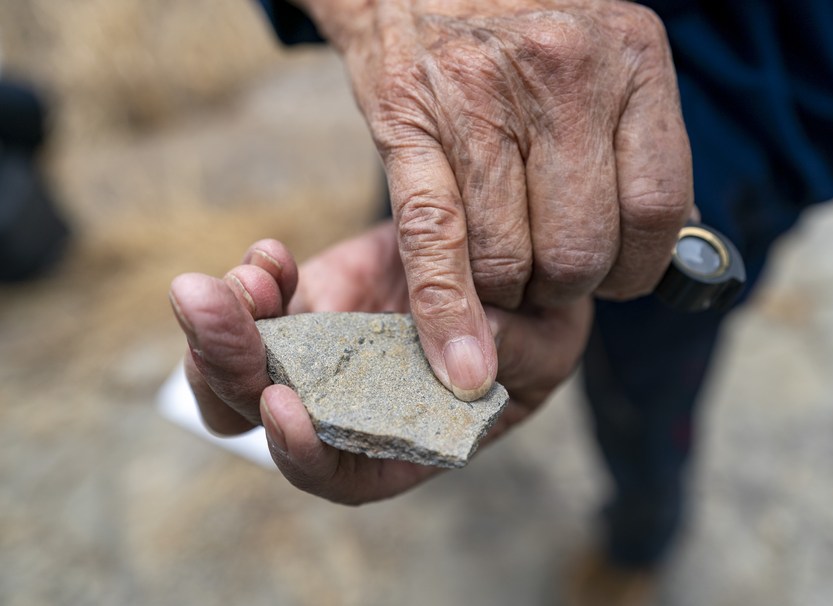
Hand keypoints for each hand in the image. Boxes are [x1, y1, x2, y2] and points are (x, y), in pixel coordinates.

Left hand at [168, 221, 591, 503]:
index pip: (339, 473)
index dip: (303, 452)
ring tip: (242, 279)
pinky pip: (267, 300)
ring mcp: (325, 351)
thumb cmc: (537, 320)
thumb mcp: (545, 341)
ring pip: (245, 360)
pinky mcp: (316, 298)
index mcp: (405, 440)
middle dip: (230, 368)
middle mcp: (351, 405)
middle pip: (264, 413)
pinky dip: (260, 278)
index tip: (284, 404)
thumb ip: (512, 354)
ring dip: (223, 325)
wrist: (509, 253)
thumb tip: (470, 354)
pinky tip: (271, 255)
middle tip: (209, 309)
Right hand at [294, 0, 691, 399]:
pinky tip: (459, 362)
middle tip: (544, 271)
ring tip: (498, 261)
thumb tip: (661, 264)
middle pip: (582, 247)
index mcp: (632, 57)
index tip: (612, 276)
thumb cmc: (522, 36)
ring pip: (511, 260)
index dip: (637, 267)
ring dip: (507, 290)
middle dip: (564, 286)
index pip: (660, 207)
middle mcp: (564, 74)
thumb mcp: (605, 64)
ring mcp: (483, 100)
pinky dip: (448, 314)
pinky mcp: (411, 126)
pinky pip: (438, 242)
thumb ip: (636, 151)